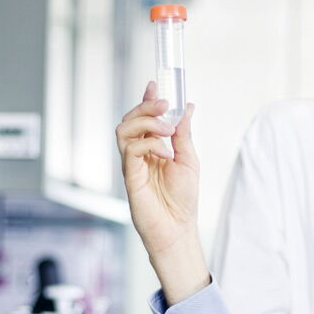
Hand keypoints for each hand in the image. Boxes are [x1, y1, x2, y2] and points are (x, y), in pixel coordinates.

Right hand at [116, 81, 209, 303]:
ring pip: (124, 130)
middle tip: (164, 103)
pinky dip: (149, 144)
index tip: (155, 84)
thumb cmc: (182, 200)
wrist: (178, 228)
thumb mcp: (189, 160)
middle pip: (129, 119)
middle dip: (145, 106)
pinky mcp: (129, 177)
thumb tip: (186, 107)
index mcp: (152, 148)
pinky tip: (165, 151)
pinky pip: (130, 150)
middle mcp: (138, 154)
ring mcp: (132, 165)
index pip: (144, 118)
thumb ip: (184, 134)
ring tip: (168, 129)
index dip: (147, 100)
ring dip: (146, 122)